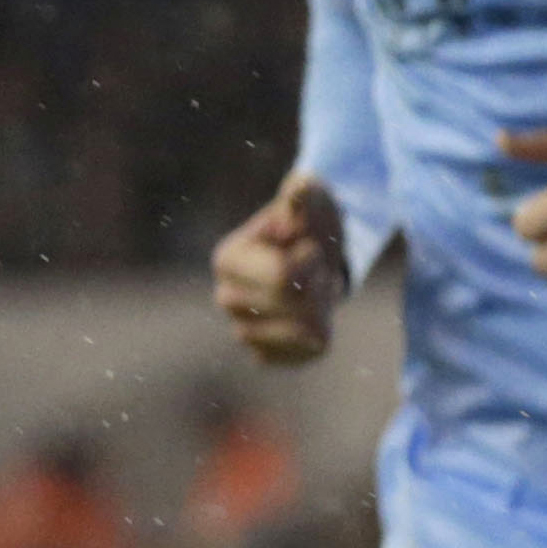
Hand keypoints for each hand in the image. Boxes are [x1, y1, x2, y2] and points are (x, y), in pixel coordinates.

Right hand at [210, 169, 348, 363]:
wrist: (316, 258)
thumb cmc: (309, 224)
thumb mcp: (311, 198)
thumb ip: (304, 193)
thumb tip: (298, 190)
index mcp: (227, 259)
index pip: (281, 275)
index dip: (310, 260)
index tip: (310, 246)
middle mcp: (225, 297)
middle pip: (290, 303)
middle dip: (318, 284)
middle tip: (317, 272)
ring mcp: (242, 330)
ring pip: (297, 334)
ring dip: (321, 311)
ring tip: (315, 293)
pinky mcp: (263, 355)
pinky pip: (300, 356)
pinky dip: (317, 336)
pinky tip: (313, 317)